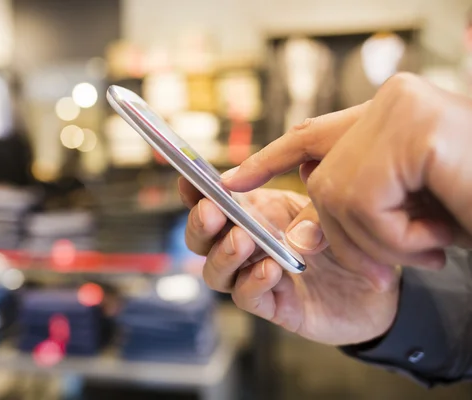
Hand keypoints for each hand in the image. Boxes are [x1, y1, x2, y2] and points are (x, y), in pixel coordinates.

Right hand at [179, 178, 399, 345]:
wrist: (380, 284)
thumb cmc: (348, 238)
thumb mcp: (328, 206)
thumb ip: (310, 192)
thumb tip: (295, 170)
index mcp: (254, 213)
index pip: (212, 202)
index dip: (194, 193)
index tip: (188, 181)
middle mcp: (248, 245)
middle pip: (202, 239)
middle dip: (200, 224)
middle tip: (213, 212)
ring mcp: (257, 276)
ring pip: (215, 271)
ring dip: (224, 254)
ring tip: (245, 240)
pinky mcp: (275, 305)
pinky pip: (247, 297)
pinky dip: (253, 282)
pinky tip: (271, 268)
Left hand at [222, 73, 471, 271]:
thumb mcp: (416, 204)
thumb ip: (365, 190)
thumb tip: (312, 193)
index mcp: (391, 116)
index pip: (312, 134)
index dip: (269, 159)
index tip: (228, 181)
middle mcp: (394, 102)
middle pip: (324, 180)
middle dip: (352, 230)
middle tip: (402, 251)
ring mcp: (402, 111)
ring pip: (340, 196)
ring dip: (384, 238)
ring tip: (435, 239)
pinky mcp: (414, 132)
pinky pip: (366, 204)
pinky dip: (398, 237)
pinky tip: (439, 235)